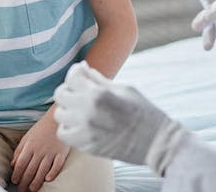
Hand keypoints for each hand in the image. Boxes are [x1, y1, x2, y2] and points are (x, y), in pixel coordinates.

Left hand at [11, 110, 69, 191]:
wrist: (57, 119)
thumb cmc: (41, 128)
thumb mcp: (27, 137)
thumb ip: (19, 150)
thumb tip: (13, 164)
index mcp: (29, 146)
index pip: (21, 163)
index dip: (16, 174)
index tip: (14, 181)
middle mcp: (39, 150)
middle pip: (30, 170)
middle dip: (25, 182)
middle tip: (22, 189)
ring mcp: (51, 152)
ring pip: (42, 170)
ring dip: (36, 182)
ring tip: (32, 189)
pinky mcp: (61, 153)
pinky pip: (57, 166)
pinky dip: (53, 173)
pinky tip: (48, 180)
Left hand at [54, 62, 186, 175]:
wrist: (156, 142)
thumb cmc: (143, 111)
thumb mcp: (124, 88)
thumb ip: (99, 79)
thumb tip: (83, 68)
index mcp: (99, 94)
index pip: (72, 77)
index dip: (76, 72)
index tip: (81, 72)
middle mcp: (88, 112)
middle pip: (60, 94)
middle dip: (69, 89)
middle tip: (79, 90)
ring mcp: (86, 131)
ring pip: (59, 115)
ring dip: (67, 108)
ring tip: (79, 108)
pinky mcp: (87, 146)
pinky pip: (64, 134)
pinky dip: (68, 127)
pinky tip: (79, 123)